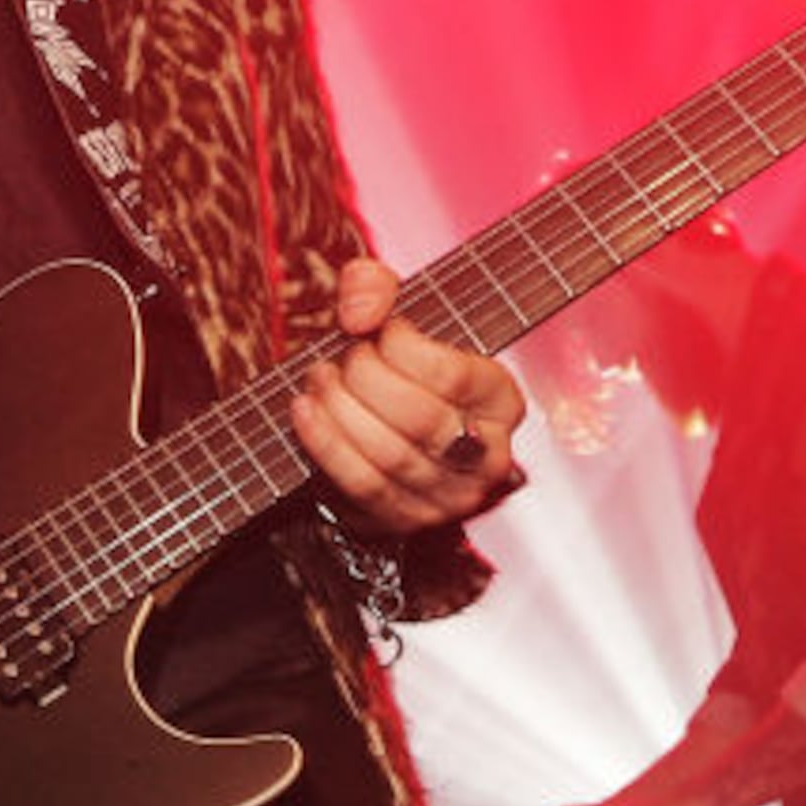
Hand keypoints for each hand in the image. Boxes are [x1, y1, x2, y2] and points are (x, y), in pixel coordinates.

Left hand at [290, 257, 527, 534]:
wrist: (377, 428)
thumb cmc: (394, 369)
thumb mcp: (392, 317)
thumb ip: (374, 287)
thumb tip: (360, 310)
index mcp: (500, 400)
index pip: (454, 375)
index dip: (402, 347)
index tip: (376, 330)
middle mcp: (487, 455)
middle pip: (421, 417)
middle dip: (366, 379)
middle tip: (343, 357)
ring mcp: (449, 495)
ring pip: (390, 453)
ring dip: (340, 408)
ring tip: (320, 378)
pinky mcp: (406, 519)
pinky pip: (363, 484)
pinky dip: (326, 443)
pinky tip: (304, 410)